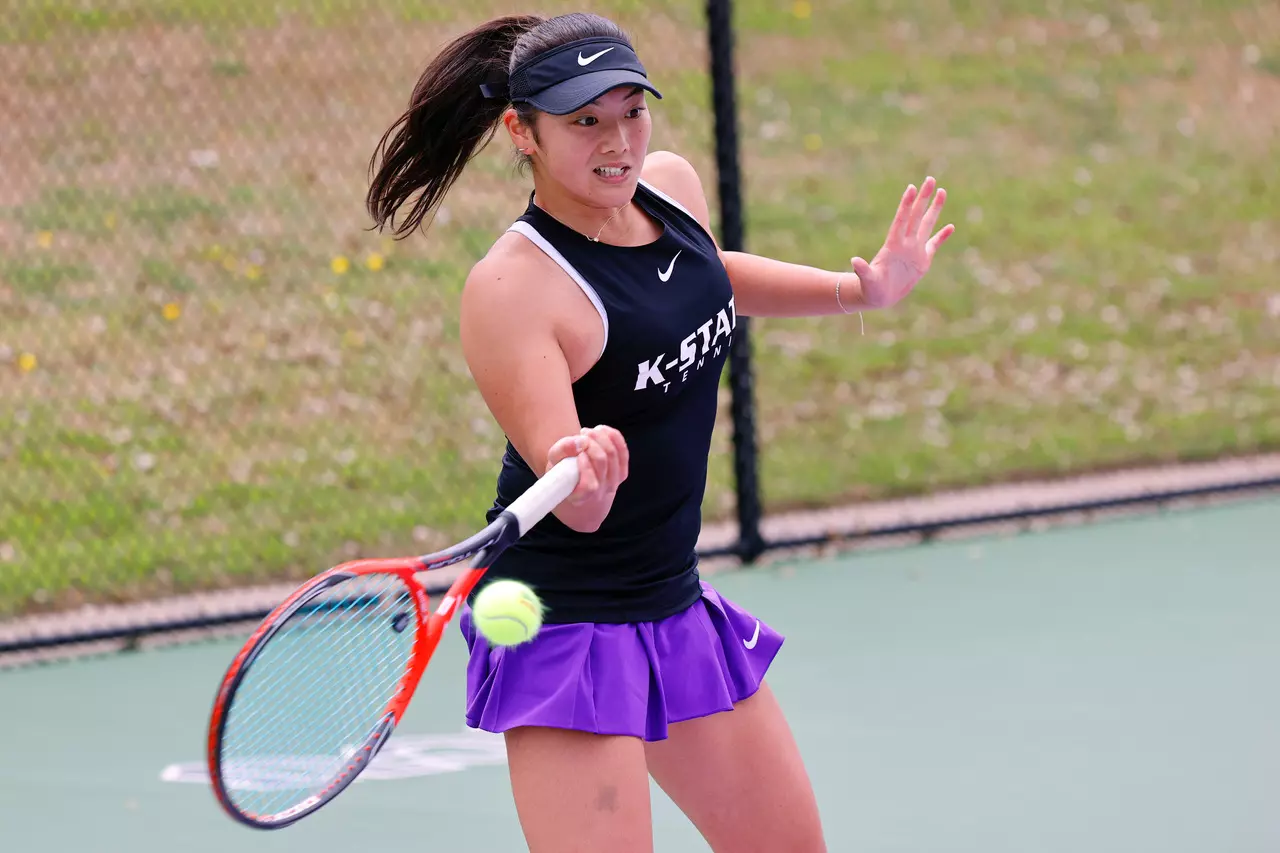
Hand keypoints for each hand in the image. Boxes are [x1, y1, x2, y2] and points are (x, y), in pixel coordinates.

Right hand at [546, 425, 628, 507]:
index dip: (585, 467)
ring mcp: (612, 484)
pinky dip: (613, 437)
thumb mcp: (553, 465)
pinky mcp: (621, 474)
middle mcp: (599, 494)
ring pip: (612, 454)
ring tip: (587, 433)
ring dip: (600, 437)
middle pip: (602, 462)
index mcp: (579, 497)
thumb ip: (561, 451)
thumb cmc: (562, 477)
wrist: (576, 490)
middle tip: (580, 436)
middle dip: (591, 444)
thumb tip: (579, 441)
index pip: (589, 486)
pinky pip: (623, 451)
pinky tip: (601, 430)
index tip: (578, 455)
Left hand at [851, 176, 954, 309]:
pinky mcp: (922, 261)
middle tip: (930, 179)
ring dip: (934, 209)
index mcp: (893, 246)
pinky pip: (934, 245)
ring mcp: (915, 250)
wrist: (879, 297)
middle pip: (916, 216)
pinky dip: (942, 236)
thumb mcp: (867, 280)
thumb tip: (854, 261)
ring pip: (927, 225)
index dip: (906, 205)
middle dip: (923, 198)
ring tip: (942, 191)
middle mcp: (905, 244)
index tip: (911, 188)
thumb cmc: (870, 289)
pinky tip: (951, 226)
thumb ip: (863, 270)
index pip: (901, 220)